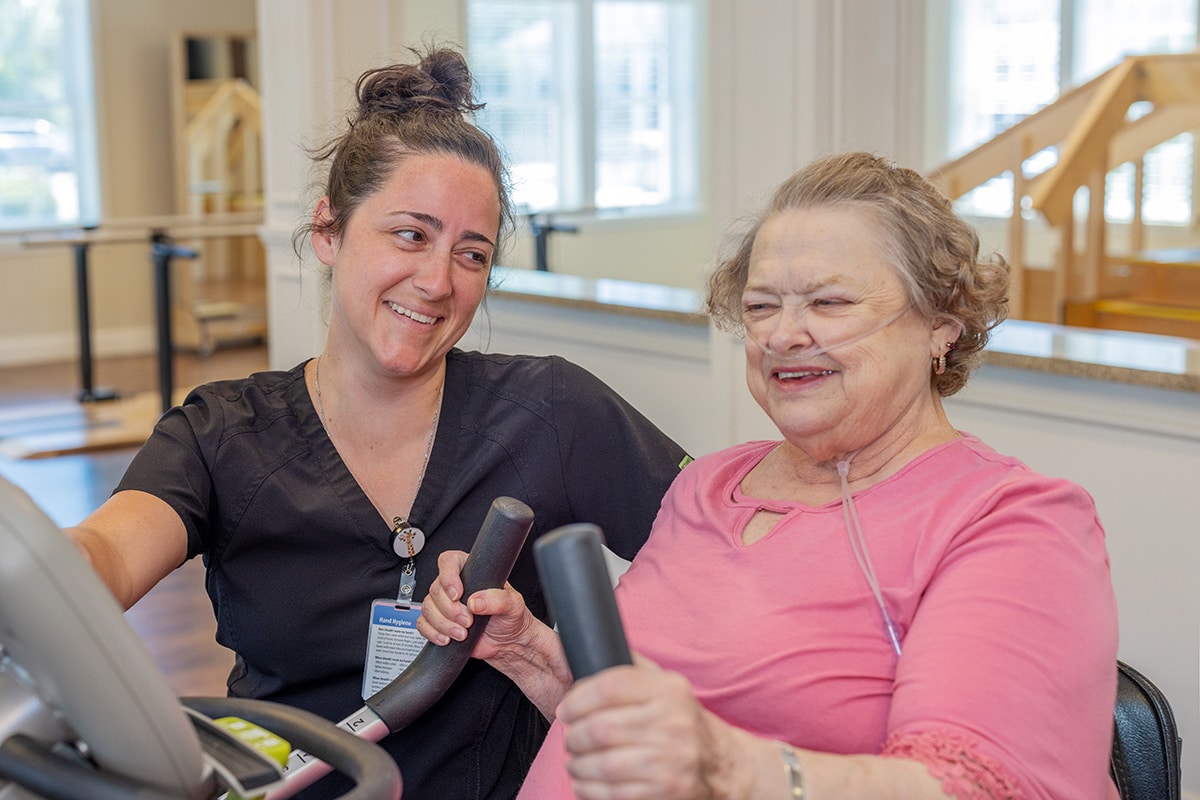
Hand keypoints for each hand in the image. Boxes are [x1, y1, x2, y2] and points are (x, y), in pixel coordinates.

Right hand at [417, 549, 537, 661]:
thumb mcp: (513, 604)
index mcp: (472, 572)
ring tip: (462, 633)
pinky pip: (423, 624)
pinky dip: (433, 633)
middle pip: (436, 589)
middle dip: (450, 609)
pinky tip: (448, 639)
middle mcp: (456, 586)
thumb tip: (475, 601)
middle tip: (468, 620)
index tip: (458, 594)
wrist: (507, 643)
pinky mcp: (439, 623)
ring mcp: (445, 605)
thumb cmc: (511, 618)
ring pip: (427, 608)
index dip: (448, 576)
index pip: (449, 562)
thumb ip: (498, 600)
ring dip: (443, 623)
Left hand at [557, 656, 743, 799]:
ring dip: (578, 765)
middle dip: (574, 735)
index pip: (611, 686)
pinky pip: (615, 793)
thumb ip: (631, 668)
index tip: (566, 709)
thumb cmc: (682, 722)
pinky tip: (585, 781)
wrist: (722, 764)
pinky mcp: (667, 792)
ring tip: (575, 761)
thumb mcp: (666, 686)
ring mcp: (672, 760)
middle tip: (569, 737)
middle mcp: (673, 723)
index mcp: (669, 690)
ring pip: (605, 764)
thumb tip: (588, 649)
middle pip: (602, 728)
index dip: (579, 698)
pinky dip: (590, 789)